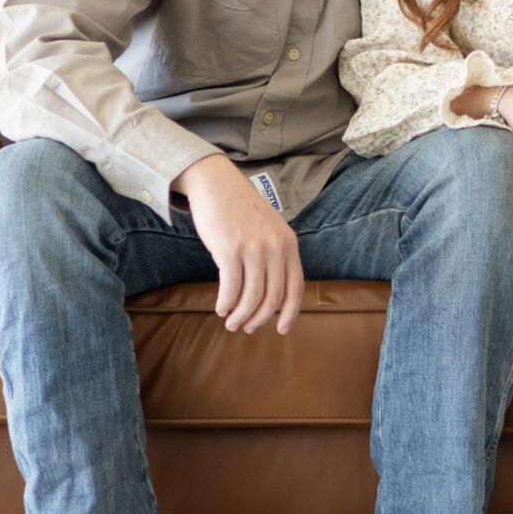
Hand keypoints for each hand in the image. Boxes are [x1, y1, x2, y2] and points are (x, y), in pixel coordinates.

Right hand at [175, 154, 304, 335]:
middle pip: (273, 298)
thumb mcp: (270, 228)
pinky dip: (225, 304)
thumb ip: (276, 254)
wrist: (216, 183)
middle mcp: (275, 247)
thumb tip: (273, 294)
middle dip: (259, 319)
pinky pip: (231, 289)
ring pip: (251, 298)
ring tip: (230, 322)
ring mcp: (253, 249)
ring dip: (240, 316)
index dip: (290, 314)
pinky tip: (220, 308)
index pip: (295, 288)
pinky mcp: (230, 250)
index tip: (281, 330)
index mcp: (289, 243)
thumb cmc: (240, 209)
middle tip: (246, 328)